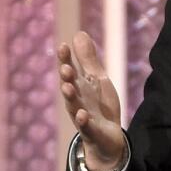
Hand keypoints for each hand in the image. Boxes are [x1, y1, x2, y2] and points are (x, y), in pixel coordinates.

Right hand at [57, 31, 124, 170]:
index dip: (65, 59)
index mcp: (78, 86)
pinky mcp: (91, 131)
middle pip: (69, 86)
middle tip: (65, 67)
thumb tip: (78, 33)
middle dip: (66, 78)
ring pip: (73, 105)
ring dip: (70, 96)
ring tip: (67, 87)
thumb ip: (88, 59)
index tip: (63, 45)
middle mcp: (76, 99)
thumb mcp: (97, 79)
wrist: (107, 137)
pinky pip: (85, 126)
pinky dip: (82, 120)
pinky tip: (82, 114)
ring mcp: (82, 115)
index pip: (69, 70)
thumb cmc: (99, 106)